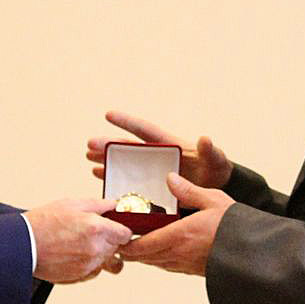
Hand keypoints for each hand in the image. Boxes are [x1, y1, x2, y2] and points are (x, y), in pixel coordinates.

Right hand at [26, 198, 133, 283]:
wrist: (22, 245)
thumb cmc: (44, 222)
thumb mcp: (73, 204)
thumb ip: (99, 205)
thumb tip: (115, 205)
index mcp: (97, 229)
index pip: (126, 234)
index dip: (121, 229)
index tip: (114, 226)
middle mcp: (96, 250)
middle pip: (118, 248)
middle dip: (111, 240)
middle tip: (94, 232)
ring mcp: (88, 265)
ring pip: (108, 261)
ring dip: (102, 253)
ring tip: (83, 244)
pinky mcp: (79, 276)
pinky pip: (95, 271)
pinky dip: (90, 264)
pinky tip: (75, 253)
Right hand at [85, 110, 232, 189]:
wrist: (215, 189)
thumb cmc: (216, 169)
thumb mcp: (215, 159)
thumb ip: (210, 151)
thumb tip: (204, 139)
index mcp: (167, 144)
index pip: (144, 130)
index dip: (127, 122)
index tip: (108, 114)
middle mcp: (156, 155)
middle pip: (128, 148)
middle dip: (109, 145)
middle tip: (89, 145)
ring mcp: (152, 171)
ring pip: (124, 163)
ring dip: (106, 160)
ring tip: (88, 157)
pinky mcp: (151, 186)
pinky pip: (129, 181)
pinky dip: (114, 178)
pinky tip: (99, 176)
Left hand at [117, 173, 233, 275]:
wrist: (256, 253)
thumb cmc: (236, 225)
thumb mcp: (213, 200)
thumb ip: (189, 191)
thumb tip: (169, 178)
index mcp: (180, 235)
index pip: (144, 244)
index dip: (127, 244)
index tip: (118, 238)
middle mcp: (180, 253)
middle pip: (146, 257)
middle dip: (131, 251)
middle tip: (120, 242)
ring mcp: (187, 265)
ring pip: (157, 263)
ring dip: (145, 256)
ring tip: (135, 247)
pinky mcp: (195, 271)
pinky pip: (170, 266)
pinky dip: (159, 260)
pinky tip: (160, 252)